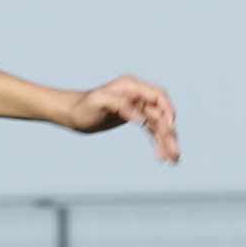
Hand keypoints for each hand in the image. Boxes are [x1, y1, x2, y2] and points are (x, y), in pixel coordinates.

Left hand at [65, 75, 179, 162]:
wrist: (70, 113)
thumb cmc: (81, 107)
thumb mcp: (98, 103)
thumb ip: (120, 105)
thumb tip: (141, 118)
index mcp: (132, 86)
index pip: (158, 97)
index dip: (167, 112)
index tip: (171, 130)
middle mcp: (137, 95)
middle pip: (161, 114)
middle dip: (169, 134)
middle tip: (175, 154)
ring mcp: (137, 106)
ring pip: (158, 124)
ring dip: (166, 141)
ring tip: (173, 159)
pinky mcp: (134, 117)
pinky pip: (151, 130)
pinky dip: (157, 142)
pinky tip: (161, 157)